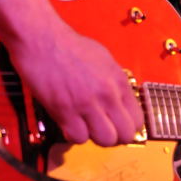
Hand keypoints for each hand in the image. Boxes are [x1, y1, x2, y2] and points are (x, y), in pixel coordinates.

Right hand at [9, 18, 145, 146]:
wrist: (43, 40)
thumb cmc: (70, 46)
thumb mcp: (104, 59)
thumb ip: (114, 83)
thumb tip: (119, 103)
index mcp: (118, 80)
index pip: (137, 119)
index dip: (127, 127)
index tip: (117, 126)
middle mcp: (107, 93)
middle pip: (124, 135)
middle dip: (115, 136)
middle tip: (102, 129)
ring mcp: (86, 103)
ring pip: (104, 140)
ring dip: (94, 136)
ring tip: (85, 125)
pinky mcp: (65, 111)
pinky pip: (78, 138)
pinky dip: (74, 134)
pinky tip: (70, 122)